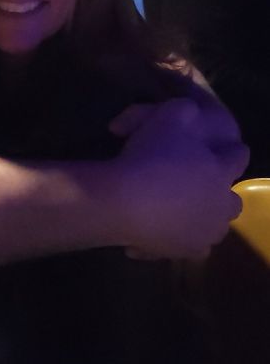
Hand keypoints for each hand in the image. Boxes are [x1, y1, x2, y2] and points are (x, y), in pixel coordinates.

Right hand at [108, 97, 247, 260]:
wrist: (124, 201)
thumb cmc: (151, 155)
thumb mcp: (170, 113)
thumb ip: (187, 110)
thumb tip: (192, 112)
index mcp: (221, 172)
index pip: (239, 157)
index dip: (228, 150)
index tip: (214, 148)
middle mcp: (220, 206)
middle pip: (233, 201)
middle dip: (219, 191)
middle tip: (196, 182)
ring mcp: (204, 234)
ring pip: (214, 228)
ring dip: (202, 217)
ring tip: (179, 208)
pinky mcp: (183, 254)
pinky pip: (185, 247)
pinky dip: (175, 239)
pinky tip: (156, 231)